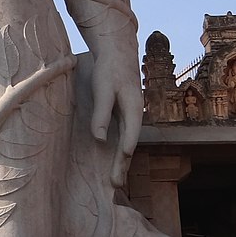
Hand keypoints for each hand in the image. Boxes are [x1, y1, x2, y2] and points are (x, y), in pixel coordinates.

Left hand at [89, 48, 141, 186]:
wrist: (118, 52)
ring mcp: (131, 115)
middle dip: (122, 164)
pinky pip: (123, 136)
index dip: (125, 152)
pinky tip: (115, 159)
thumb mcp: (103, 90)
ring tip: (116, 179)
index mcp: (134, 108)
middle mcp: (136, 114)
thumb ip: (101, 114)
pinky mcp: (125, 114)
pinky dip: (120, 150)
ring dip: (122, 160)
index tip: (119, 169)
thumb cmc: (109, 70)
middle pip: (129, 143)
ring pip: (127, 141)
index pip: (130, 135)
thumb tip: (99, 139)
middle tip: (115, 184)